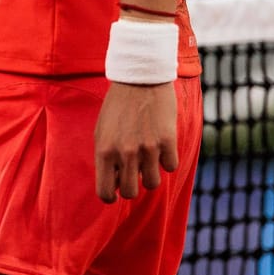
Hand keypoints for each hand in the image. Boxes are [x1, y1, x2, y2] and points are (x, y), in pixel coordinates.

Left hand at [93, 81, 179, 202]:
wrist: (140, 78)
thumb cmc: (118, 107)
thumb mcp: (102, 131)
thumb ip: (106, 158)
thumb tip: (115, 184)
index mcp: (104, 151)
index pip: (105, 192)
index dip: (111, 195)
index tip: (116, 189)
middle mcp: (125, 153)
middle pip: (131, 192)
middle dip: (133, 185)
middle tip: (134, 171)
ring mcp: (147, 148)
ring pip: (153, 183)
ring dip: (151, 173)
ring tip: (148, 156)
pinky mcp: (167, 141)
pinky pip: (170, 167)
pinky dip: (168, 160)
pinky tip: (162, 145)